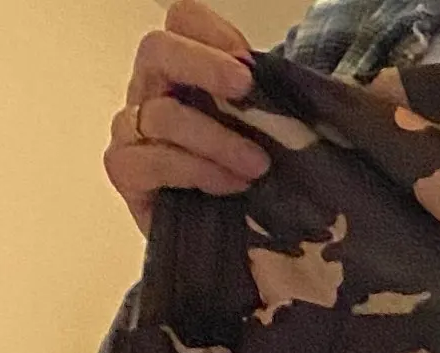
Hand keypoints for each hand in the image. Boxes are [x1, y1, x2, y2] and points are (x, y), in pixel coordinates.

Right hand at [105, 0, 268, 233]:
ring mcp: (131, 128)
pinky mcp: (124, 171)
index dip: (213, 32)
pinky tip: (229, 185)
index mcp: (182, 67)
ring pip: (163, 115)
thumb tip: (315, 83)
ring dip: (217, 139)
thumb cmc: (241, 178)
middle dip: (204, 65)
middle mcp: (150, 89)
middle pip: (157, 50)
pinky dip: (197, 171)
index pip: (182, 20)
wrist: (228, 244)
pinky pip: (153, 161)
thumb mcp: (263, 130)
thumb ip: (270, 100)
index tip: (252, 66)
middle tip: (245, 89)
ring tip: (257, 166)